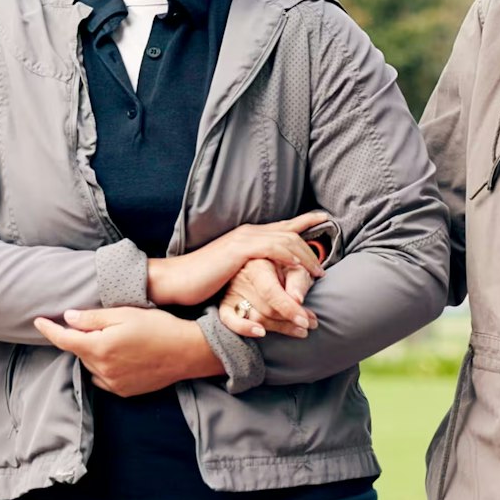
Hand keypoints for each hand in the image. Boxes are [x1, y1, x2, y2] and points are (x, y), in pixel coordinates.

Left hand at [33, 307, 222, 395]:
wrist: (187, 352)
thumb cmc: (159, 327)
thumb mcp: (126, 314)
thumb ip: (94, 318)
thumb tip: (68, 318)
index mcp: (99, 347)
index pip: (63, 339)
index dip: (48, 329)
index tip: (38, 321)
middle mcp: (101, 369)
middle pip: (79, 351)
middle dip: (83, 337)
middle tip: (103, 323)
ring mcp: (112, 383)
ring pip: (91, 365)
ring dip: (95, 352)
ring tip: (117, 339)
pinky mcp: (123, 391)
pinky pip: (103, 378)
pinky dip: (105, 366)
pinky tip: (123, 356)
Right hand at [147, 212, 329, 306]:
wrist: (175, 280)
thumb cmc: (201, 280)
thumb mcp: (232, 271)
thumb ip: (250, 267)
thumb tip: (265, 274)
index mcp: (247, 235)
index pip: (283, 226)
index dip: (305, 222)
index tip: (324, 220)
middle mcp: (248, 232)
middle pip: (290, 232)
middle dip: (311, 245)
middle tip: (324, 266)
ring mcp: (244, 239)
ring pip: (286, 241)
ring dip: (305, 257)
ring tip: (318, 273)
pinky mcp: (239, 250)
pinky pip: (272, 248)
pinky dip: (289, 255)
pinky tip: (300, 265)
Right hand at [219, 258, 318, 338]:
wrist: (270, 263)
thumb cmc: (286, 266)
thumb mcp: (296, 267)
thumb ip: (298, 281)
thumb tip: (297, 300)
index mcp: (258, 264)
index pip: (272, 293)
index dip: (290, 309)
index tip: (306, 321)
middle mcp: (241, 277)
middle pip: (266, 309)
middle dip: (291, 320)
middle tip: (311, 323)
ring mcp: (231, 291)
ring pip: (255, 318)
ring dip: (281, 327)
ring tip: (302, 330)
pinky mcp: (226, 304)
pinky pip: (229, 321)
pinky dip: (244, 329)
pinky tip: (261, 333)